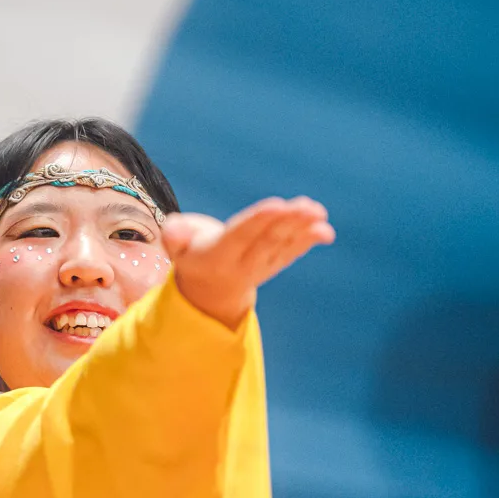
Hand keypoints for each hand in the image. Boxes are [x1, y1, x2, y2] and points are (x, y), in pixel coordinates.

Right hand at [163, 197, 334, 330]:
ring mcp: (260, 268)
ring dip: (302, 231)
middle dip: (288, 223)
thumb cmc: (192, 255)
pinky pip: (291, 254)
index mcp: (217, 256)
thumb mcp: (177, 248)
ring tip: (319, 215)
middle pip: (267, 241)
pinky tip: (325, 231)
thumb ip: (174, 236)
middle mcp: (241, 264)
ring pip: (282, 246)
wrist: (208, 292)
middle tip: (308, 208)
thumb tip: (173, 229)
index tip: (276, 205)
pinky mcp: (273, 266)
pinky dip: (308, 242)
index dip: (258, 220)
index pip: (240, 235)